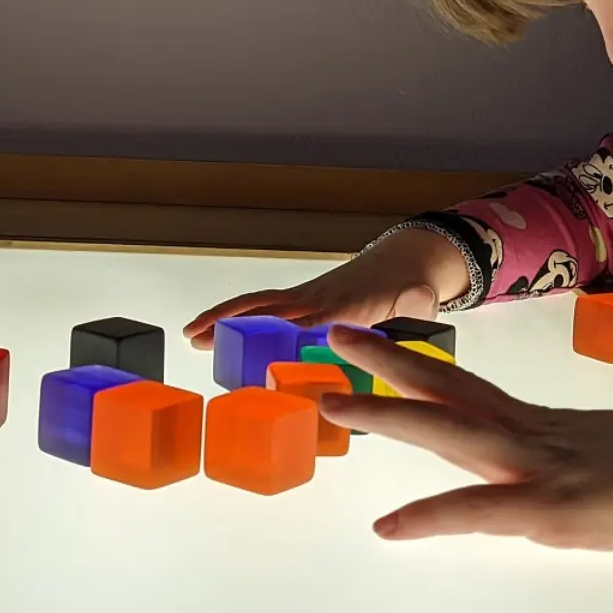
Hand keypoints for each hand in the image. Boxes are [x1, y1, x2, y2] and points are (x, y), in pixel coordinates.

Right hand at [182, 228, 470, 348]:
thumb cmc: (410, 288)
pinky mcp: (299, 302)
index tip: (258, 350)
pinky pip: (261, 308)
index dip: (285, 334)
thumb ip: (418, 305)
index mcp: (347, 305)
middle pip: (270, 311)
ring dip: (224, 318)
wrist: (404, 262)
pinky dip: (233, 316)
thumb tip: (418, 299)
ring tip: (192, 335)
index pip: (312, 321)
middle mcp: (318, 299)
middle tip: (200, 338)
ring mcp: (306, 299)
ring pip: (258, 307)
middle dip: (235, 323)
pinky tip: (210, 331)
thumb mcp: (420, 300)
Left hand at [317, 326, 612, 550]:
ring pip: (450, 432)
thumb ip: (561, 462)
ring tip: (333, 403)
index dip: (417, 368)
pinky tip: (390, 527)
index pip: (467, 388)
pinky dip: (431, 517)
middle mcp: (532, 435)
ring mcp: (540, 468)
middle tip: (334, 339)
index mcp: (543, 426)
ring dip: (388, 415)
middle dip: (387, 366)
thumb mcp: (605, 459)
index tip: (374, 347)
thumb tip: (534, 482)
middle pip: (447, 390)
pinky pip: (481, 511)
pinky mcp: (554, 509)